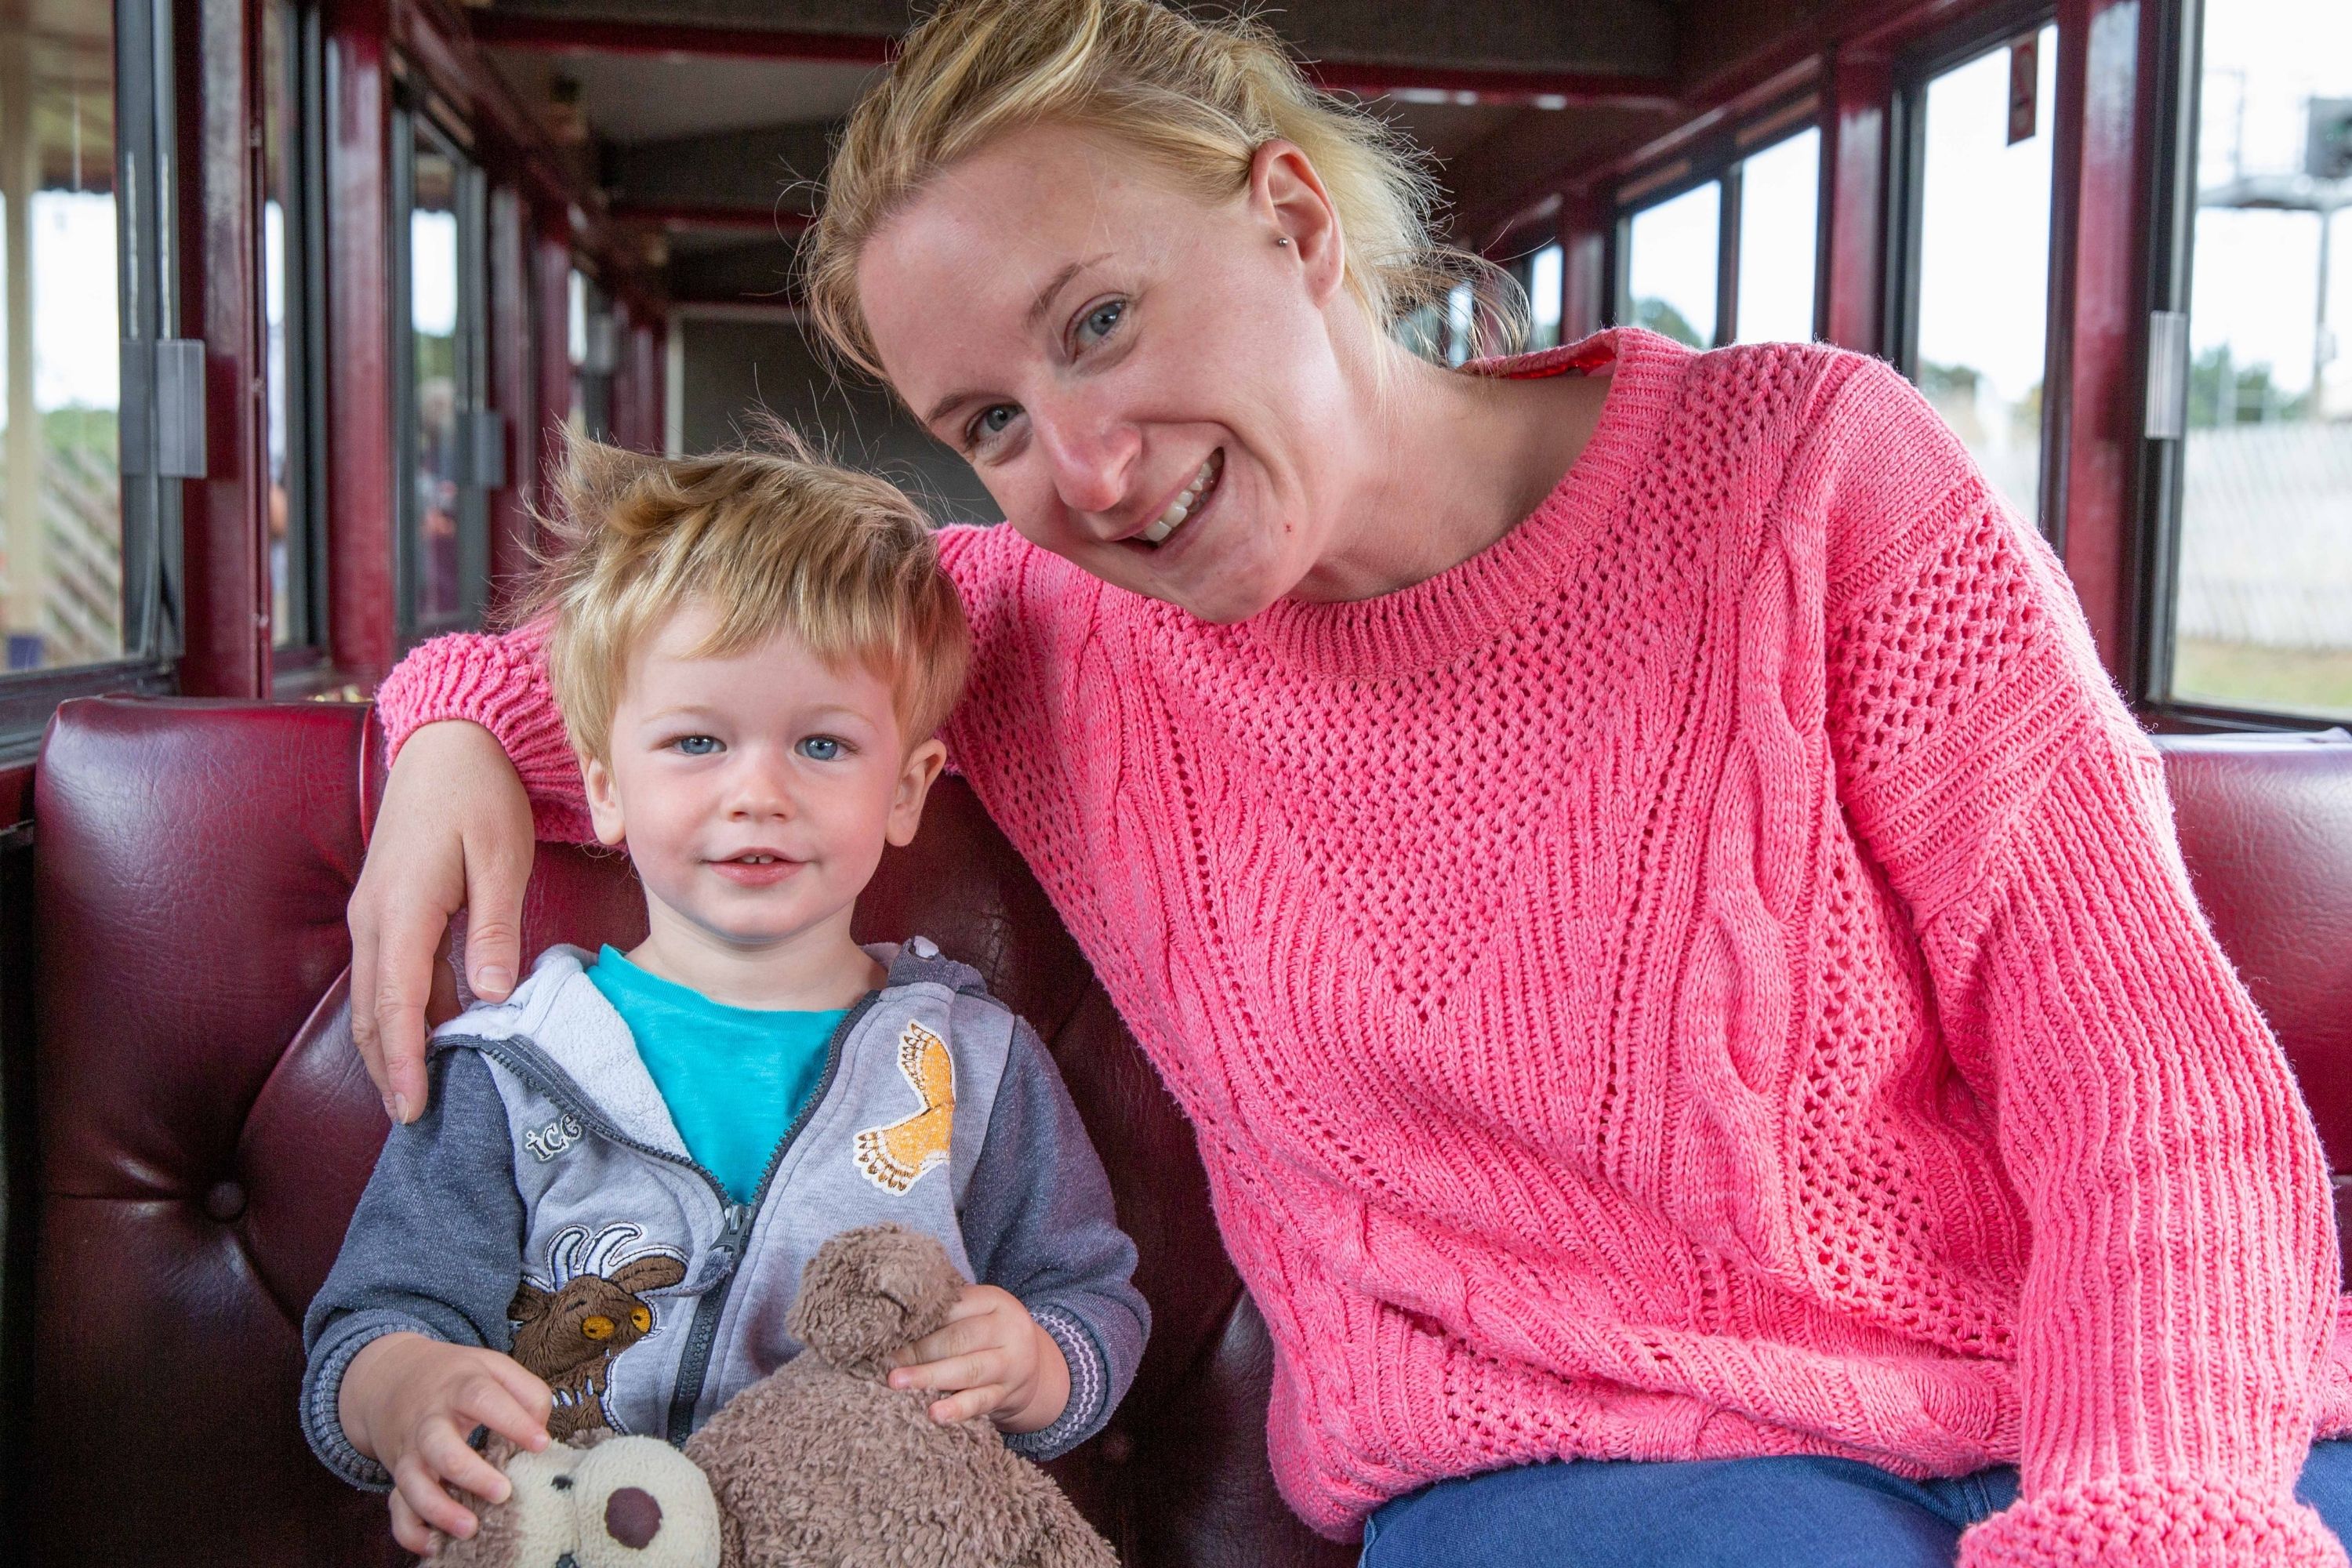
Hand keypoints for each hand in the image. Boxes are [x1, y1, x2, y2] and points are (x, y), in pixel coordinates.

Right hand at [340, 1332, 552, 1554]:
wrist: (391, 1377)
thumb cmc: (456, 1377)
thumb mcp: (493, 1367)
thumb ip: (526, 1392)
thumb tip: (539, 1430)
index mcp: (459, 1387)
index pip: (483, 1398)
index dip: (512, 1421)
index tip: (541, 1444)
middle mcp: (429, 1420)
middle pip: (440, 1446)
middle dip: (469, 1473)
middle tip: (504, 1492)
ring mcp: (409, 1449)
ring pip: (412, 1482)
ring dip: (438, 1509)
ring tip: (471, 1528)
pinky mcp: (397, 1474)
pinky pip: (396, 1507)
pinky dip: (410, 1529)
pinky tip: (433, 1544)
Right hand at [349, 720, 534, 1123]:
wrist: (448, 744)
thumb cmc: (479, 796)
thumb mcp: (500, 858)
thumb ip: (492, 928)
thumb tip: (488, 995)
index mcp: (402, 910)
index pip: (396, 1004)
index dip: (405, 1062)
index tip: (413, 1108)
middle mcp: (375, 920)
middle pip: (374, 1013)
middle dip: (390, 1070)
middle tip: (414, 1122)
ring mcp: (374, 916)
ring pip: (376, 999)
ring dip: (393, 1048)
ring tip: (416, 1097)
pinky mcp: (386, 912)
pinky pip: (389, 976)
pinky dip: (402, 1015)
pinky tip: (427, 1041)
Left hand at [887, 1285, 1070, 1432]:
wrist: (1031, 1366)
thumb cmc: (987, 1335)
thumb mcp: (978, 1313)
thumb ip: (947, 1313)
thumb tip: (892, 1323)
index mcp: (996, 1301)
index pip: (956, 1305)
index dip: (922, 1318)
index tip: (889, 1331)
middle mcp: (1008, 1330)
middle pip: (960, 1339)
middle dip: (920, 1351)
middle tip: (887, 1363)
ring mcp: (1011, 1364)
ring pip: (969, 1370)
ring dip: (930, 1377)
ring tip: (898, 1383)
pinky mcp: (1008, 1395)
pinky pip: (980, 1402)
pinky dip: (957, 1409)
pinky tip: (935, 1414)